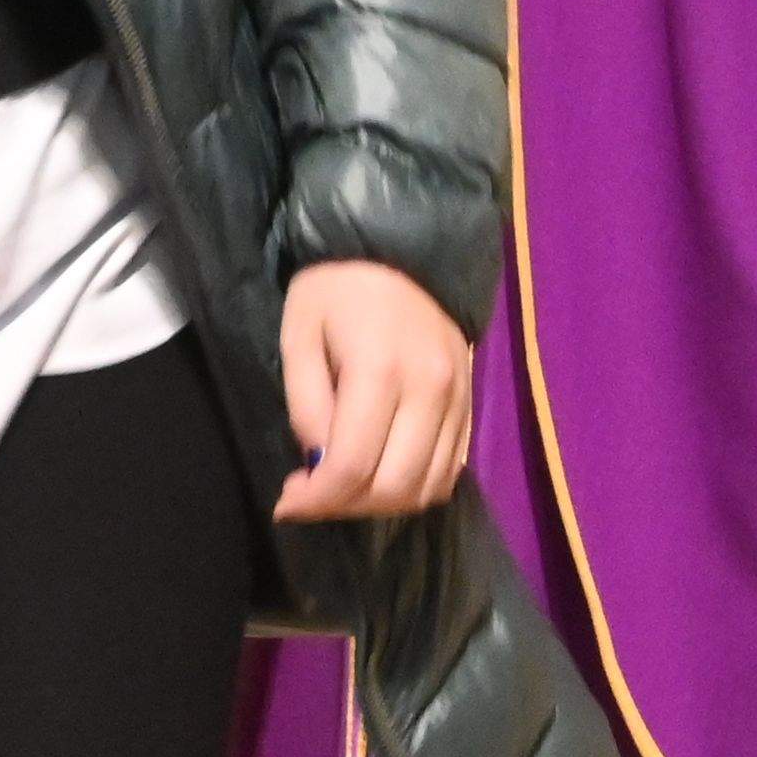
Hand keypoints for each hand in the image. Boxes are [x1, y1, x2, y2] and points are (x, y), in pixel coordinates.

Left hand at [275, 258, 476, 519]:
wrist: (402, 249)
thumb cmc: (337, 287)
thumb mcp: (298, 332)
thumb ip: (306, 404)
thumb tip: (318, 465)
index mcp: (380, 370)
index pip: (353, 466)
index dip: (317, 499)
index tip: (286, 504)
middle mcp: (430, 392)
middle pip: (394, 488)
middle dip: (345, 507)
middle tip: (309, 496)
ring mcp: (458, 401)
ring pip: (426, 490)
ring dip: (380, 506)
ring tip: (342, 489)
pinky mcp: (471, 405)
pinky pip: (449, 473)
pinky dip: (414, 489)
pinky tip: (379, 476)